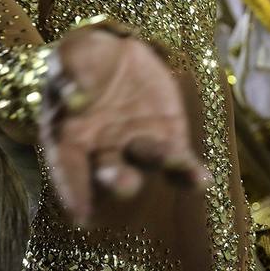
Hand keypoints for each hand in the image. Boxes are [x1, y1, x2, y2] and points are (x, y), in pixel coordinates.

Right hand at [38, 27, 209, 225]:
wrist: (114, 54)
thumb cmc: (80, 63)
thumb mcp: (68, 59)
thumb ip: (68, 78)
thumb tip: (75, 99)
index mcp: (70, 139)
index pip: (68, 170)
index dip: (74, 192)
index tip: (81, 216)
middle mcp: (104, 151)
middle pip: (110, 171)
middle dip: (119, 179)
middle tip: (126, 185)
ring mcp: (137, 146)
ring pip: (149, 161)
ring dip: (162, 163)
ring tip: (175, 161)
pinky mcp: (169, 136)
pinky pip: (180, 158)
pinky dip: (189, 172)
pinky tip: (201, 179)